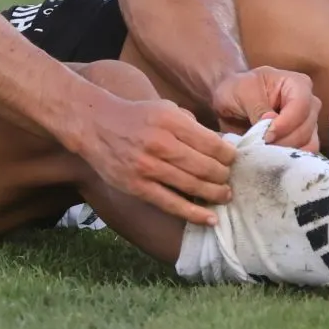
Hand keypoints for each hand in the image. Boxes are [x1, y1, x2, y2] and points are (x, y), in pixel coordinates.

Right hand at [73, 95, 236, 225]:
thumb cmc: (136, 117)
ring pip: (192, 186)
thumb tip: (221, 145)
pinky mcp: (137, 186)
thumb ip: (191, 125)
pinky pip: (171, 204)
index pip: (212, 143)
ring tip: (225, 196)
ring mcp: (148, 167)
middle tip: (229, 179)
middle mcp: (160, 143)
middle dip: (224, 176)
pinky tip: (210, 219)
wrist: (95, 125)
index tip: (233, 160)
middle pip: (206, 167)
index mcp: (170, 120)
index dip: (228, 155)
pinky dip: (194, 214)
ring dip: (215, 194)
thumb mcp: (165, 109)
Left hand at [212, 67, 320, 153]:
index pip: (301, 106)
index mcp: (297, 84)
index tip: (265, 136)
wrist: (230, 100)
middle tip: (262, 148)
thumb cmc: (237, 89)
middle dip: (284, 141)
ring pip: (309, 143)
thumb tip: (272, 123)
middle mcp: (309, 103)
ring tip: (265, 154)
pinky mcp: (303, 140)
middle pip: (306, 127)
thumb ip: (258, 107)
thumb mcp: (242, 92)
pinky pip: (305, 154)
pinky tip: (272, 159)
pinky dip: (289, 159)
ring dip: (287, 152)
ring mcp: (308, 123)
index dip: (285, 124)